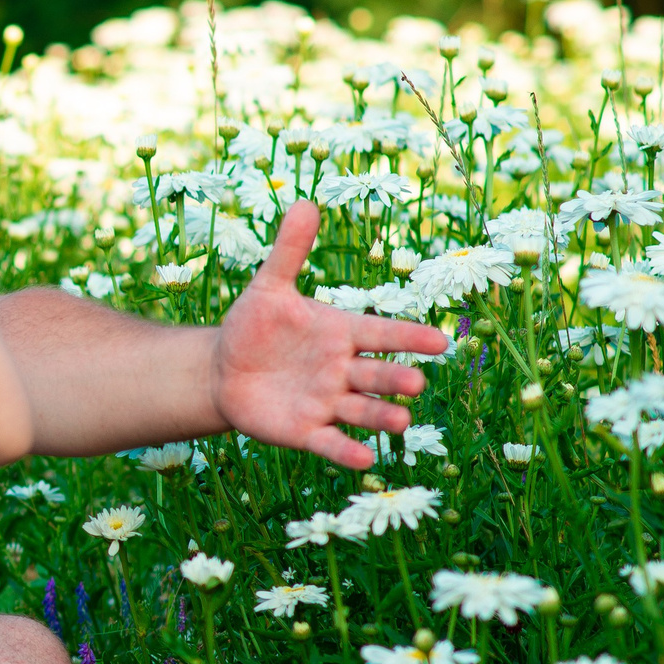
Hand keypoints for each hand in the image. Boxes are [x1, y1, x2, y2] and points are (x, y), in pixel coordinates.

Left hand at [211, 200, 448, 468]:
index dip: (410, 337)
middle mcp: (343, 370)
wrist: (223, 371)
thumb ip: (289, 251)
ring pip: (362, 411)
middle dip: (395, 378)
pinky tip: (363, 460)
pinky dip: (346, 451)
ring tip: (402, 420)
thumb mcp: (268, 288)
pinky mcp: (305, 431)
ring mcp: (327, 403)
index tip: (440, 340)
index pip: (382, 333)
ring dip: (382, 416)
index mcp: (342, 333)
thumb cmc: (256, 327)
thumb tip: (304, 202)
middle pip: (377, 374)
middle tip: (415, 381)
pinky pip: (330, 442)